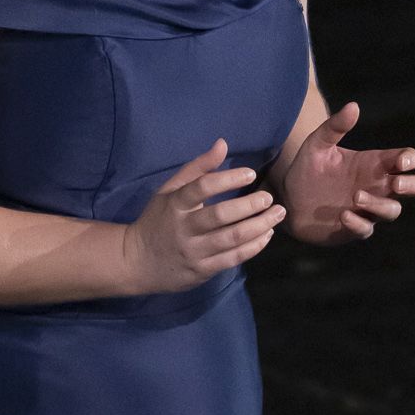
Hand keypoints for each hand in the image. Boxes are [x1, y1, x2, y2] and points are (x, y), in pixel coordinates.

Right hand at [120, 138, 285, 293]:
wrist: (136, 262)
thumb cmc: (158, 220)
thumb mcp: (170, 191)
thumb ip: (197, 168)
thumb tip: (223, 144)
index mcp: (175, 204)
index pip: (202, 187)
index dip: (228, 178)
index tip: (250, 173)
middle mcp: (184, 228)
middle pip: (221, 215)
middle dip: (250, 205)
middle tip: (269, 198)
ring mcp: (193, 251)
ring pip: (232, 239)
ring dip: (259, 226)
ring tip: (277, 215)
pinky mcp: (201, 271)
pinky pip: (232, 258)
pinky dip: (253, 247)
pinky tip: (266, 235)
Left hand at [279, 101, 414, 245]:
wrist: (287, 200)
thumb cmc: (307, 170)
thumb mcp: (317, 145)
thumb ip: (334, 127)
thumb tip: (353, 106)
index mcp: (374, 164)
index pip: (407, 160)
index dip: (410, 160)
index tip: (399, 162)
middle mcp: (376, 186)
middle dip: (413, 185)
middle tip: (397, 183)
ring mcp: (368, 209)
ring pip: (392, 210)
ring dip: (379, 204)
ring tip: (356, 196)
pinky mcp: (353, 228)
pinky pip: (366, 229)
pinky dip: (358, 223)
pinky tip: (343, 215)